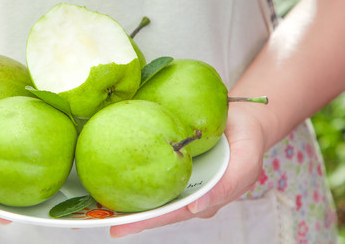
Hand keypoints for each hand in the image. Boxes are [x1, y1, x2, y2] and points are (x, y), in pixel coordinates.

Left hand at [109, 102, 267, 237]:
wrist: (243, 117)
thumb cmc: (248, 140)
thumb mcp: (247, 162)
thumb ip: (227, 186)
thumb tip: (196, 207)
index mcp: (203, 199)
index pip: (170, 213)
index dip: (145, 222)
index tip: (119, 227)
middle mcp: (186, 191)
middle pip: (154, 205)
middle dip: (128, 213)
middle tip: (97, 216)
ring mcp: (177, 175)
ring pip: (149, 187)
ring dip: (125, 192)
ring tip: (96, 196)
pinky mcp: (171, 158)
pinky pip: (151, 164)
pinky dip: (132, 166)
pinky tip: (111, 162)